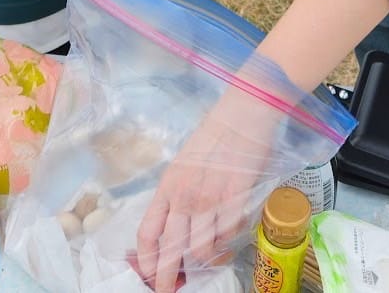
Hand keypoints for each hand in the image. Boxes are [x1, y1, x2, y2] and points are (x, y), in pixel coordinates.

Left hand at [136, 90, 277, 292]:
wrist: (242, 114)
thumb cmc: (213, 135)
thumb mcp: (184, 163)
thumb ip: (177, 193)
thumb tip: (175, 223)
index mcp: (168, 185)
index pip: (148, 233)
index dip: (146, 260)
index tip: (149, 273)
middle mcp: (186, 197)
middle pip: (171, 251)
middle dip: (167, 278)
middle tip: (169, 289)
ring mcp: (211, 200)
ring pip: (202, 250)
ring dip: (205, 261)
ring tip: (210, 260)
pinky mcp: (237, 199)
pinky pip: (228, 236)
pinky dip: (227, 245)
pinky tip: (228, 242)